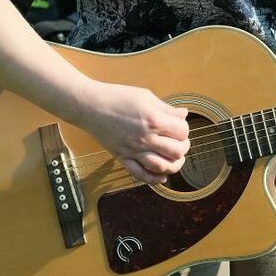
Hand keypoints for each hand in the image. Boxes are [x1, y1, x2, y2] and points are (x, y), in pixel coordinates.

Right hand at [71, 82, 189, 183]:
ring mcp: (133, 150)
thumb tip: (184, 114)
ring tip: (175, 158)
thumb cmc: (118, 97)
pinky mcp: (122, 158)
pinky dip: (154, 179)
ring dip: (174, 165)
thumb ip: (167, 108)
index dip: (184, 129)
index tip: (179, 127)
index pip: (182, 132)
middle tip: (180, 142)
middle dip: (183, 147)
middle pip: (176, 151)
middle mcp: (145, 138)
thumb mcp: (146, 96)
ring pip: (162, 167)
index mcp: (154, 120)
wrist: (90, 106)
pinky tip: (162, 176)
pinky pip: (140, 175)